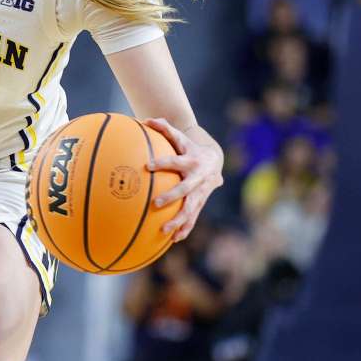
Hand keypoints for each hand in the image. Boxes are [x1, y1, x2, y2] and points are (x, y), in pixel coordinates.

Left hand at [144, 117, 223, 241]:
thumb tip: (145, 120)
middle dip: (172, 197)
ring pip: (191, 208)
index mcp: (192, 161)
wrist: (214, 159)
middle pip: (186, 189)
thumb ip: (163, 128)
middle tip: (156, 203)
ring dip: (179, 220)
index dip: (163, 163)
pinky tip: (174, 240)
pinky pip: (194, 218)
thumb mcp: (179, 136)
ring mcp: (201, 192)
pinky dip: (185, 228)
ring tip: (164, 230)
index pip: (176, 161)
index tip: (148, 166)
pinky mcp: (201, 202)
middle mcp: (198, 178)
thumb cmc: (188, 147)